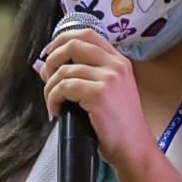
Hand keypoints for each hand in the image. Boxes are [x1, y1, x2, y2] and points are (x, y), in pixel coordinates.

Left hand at [39, 27, 155, 169]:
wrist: (134, 148)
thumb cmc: (119, 126)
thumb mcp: (109, 92)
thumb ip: (85, 75)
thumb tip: (49, 67)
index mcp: (119, 61)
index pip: (87, 34)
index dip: (62, 39)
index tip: (49, 52)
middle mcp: (115, 65)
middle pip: (73, 44)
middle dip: (52, 59)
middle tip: (46, 77)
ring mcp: (108, 78)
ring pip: (64, 70)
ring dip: (50, 87)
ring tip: (53, 102)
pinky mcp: (98, 94)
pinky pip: (63, 87)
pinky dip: (53, 99)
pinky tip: (56, 111)